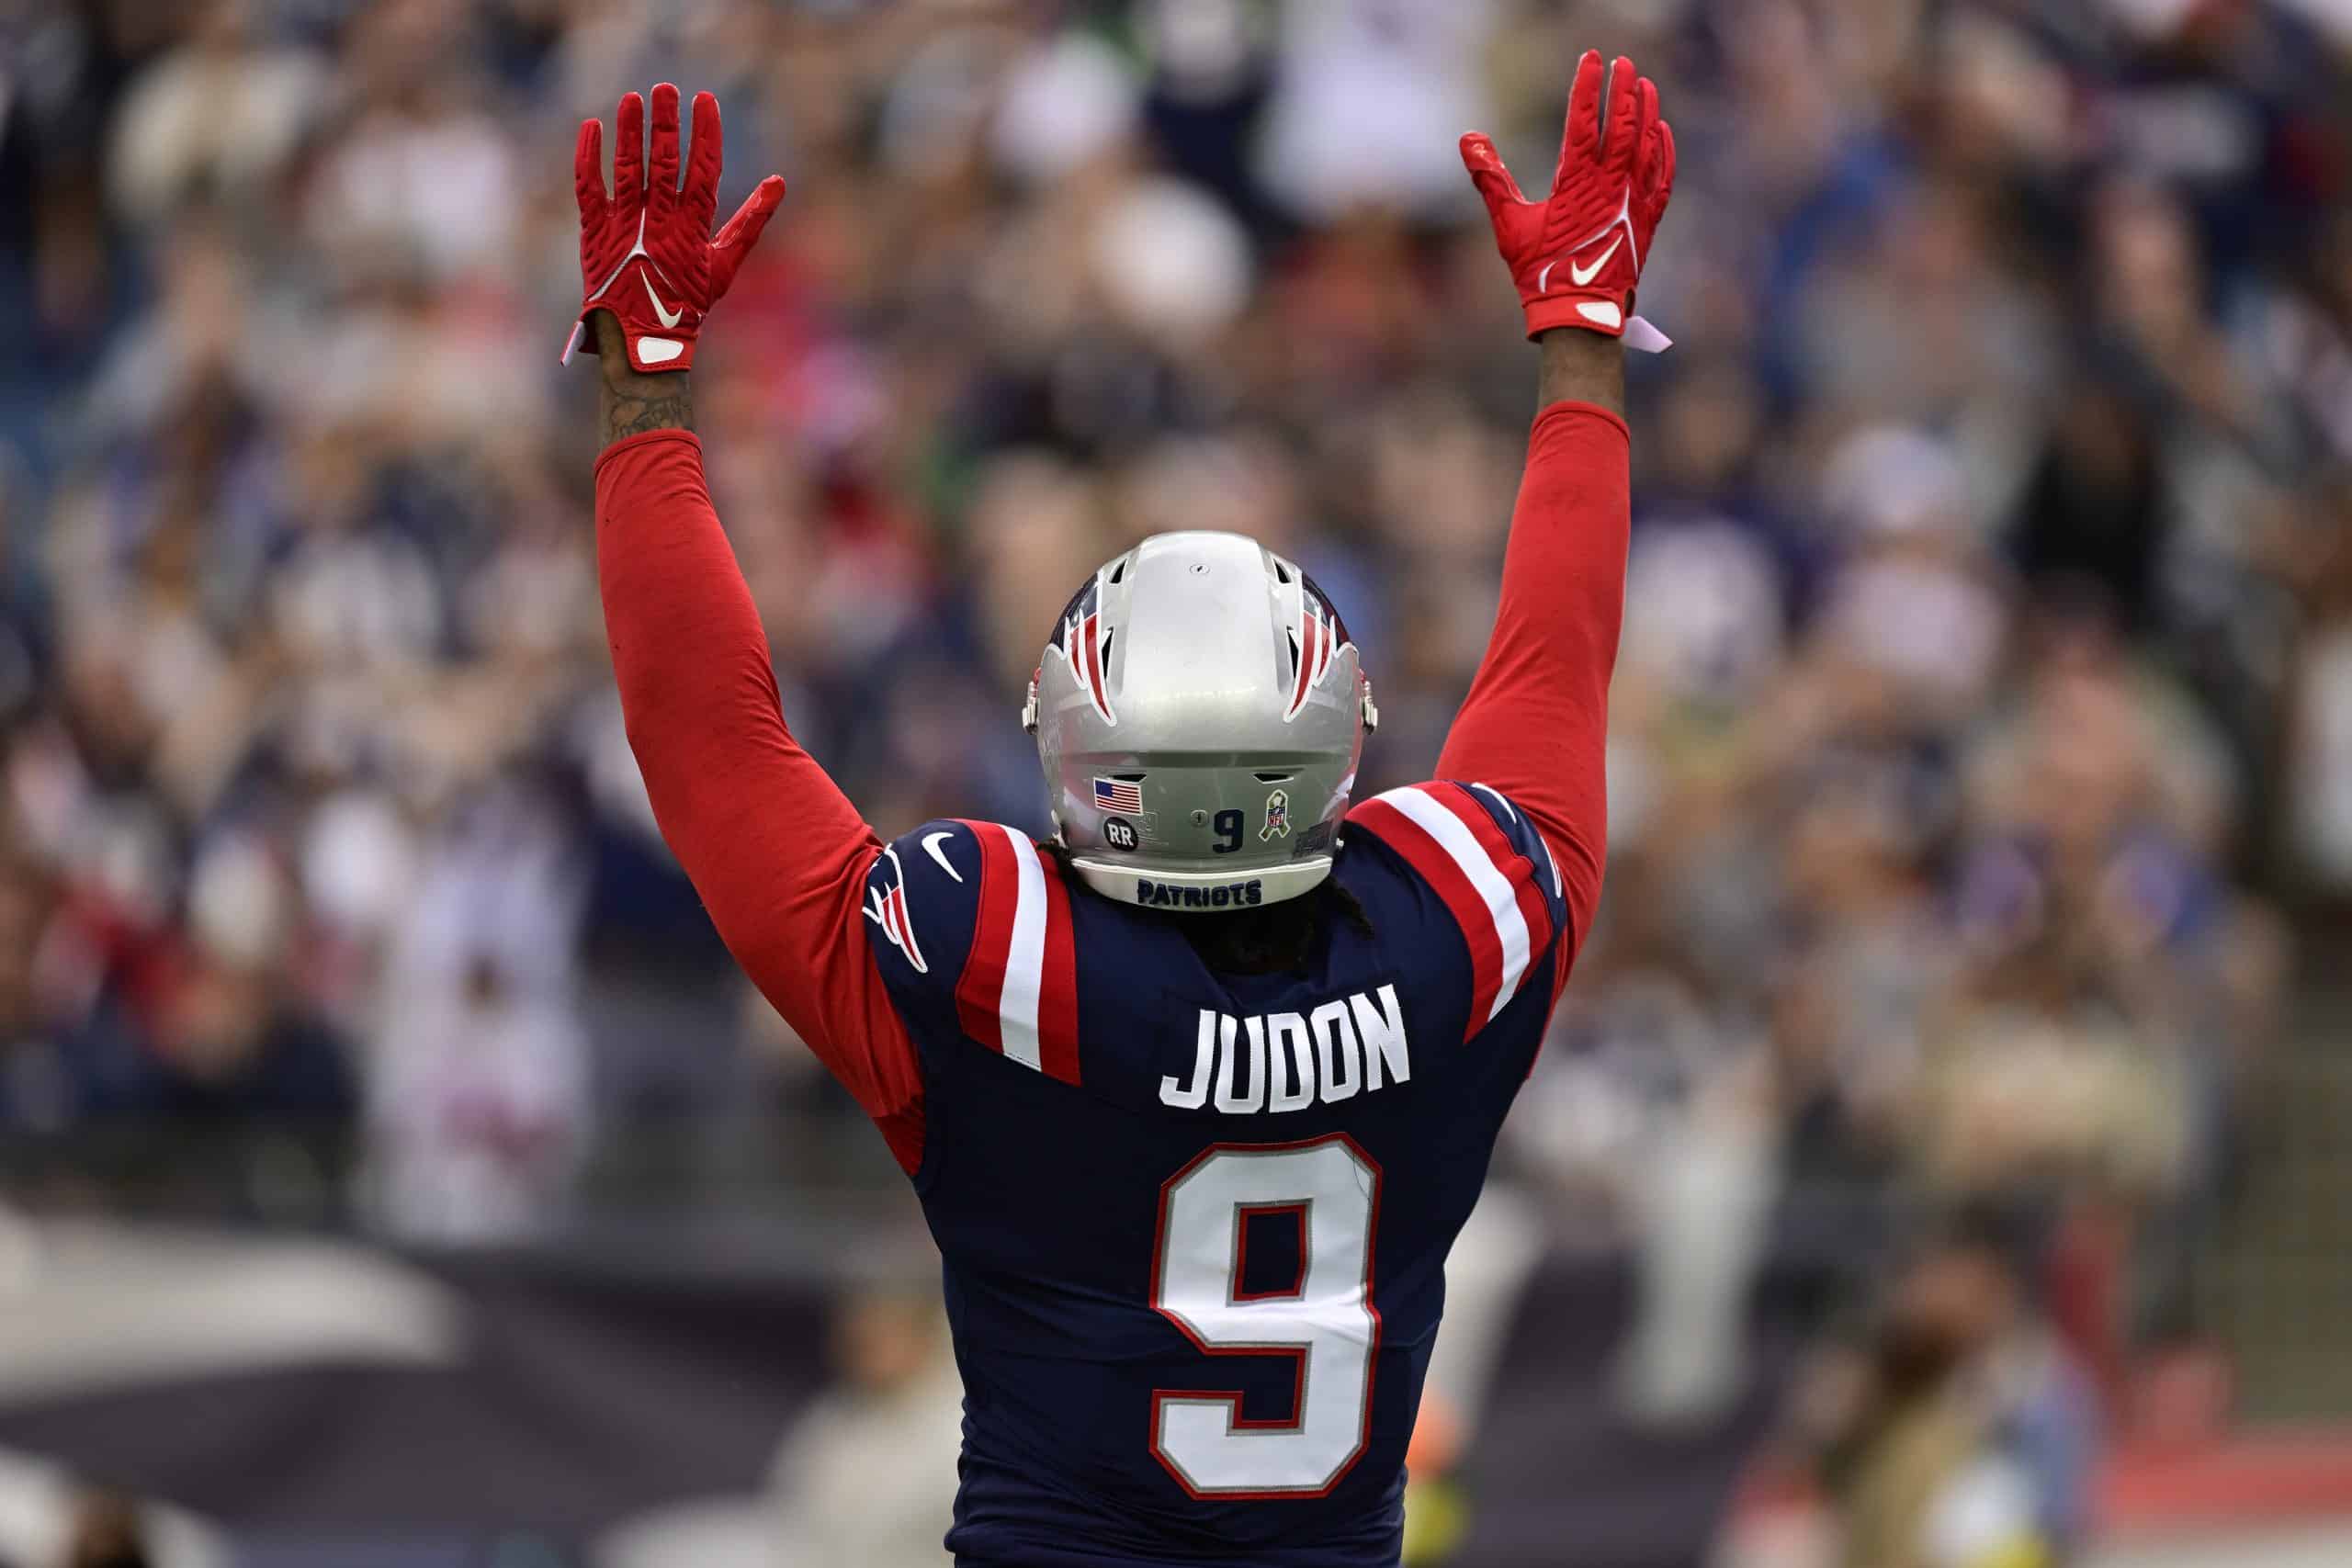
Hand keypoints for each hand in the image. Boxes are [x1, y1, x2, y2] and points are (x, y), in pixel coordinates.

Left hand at [563, 84, 784, 373]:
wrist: (642, 340)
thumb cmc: (687, 304)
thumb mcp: (724, 264)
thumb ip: (750, 222)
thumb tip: (779, 183)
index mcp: (693, 230)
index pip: (703, 170)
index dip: (705, 132)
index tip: (705, 100)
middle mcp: (659, 224)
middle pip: (664, 161)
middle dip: (665, 122)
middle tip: (666, 89)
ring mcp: (625, 227)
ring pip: (627, 168)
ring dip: (630, 131)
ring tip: (632, 99)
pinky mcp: (595, 233)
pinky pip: (589, 187)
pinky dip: (588, 157)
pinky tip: (591, 127)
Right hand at [1461, 51, 1674, 346]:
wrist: (1580, 316)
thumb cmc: (1540, 273)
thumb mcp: (1509, 225)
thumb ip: (1490, 178)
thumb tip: (1468, 140)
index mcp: (1576, 183)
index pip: (1584, 121)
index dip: (1587, 86)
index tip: (1591, 58)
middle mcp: (1611, 187)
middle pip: (1622, 125)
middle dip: (1622, 90)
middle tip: (1622, 64)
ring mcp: (1633, 203)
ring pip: (1647, 145)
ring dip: (1646, 112)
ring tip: (1644, 86)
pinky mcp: (1646, 221)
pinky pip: (1662, 177)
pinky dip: (1664, 151)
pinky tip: (1661, 132)